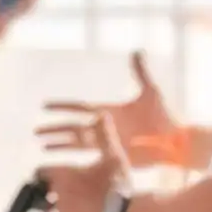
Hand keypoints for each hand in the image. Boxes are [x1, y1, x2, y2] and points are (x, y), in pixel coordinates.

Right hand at [37, 52, 178, 162]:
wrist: (174, 140)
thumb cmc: (165, 115)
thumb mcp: (151, 91)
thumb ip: (141, 72)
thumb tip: (136, 50)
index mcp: (109, 110)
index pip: (80, 107)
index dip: (63, 106)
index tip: (45, 105)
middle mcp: (104, 126)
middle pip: (73, 127)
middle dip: (55, 128)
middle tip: (36, 131)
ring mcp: (107, 142)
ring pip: (77, 143)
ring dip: (60, 144)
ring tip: (42, 145)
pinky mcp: (113, 155)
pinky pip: (90, 157)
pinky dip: (76, 158)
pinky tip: (63, 161)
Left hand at [43, 156, 126, 211]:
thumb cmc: (116, 184)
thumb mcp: (111, 162)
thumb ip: (104, 149)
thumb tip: (106, 135)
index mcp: (65, 173)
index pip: (41, 172)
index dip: (40, 174)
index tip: (41, 176)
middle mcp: (58, 191)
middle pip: (37, 190)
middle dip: (40, 191)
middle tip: (44, 192)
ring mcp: (61, 209)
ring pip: (41, 208)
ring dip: (43, 208)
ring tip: (46, 209)